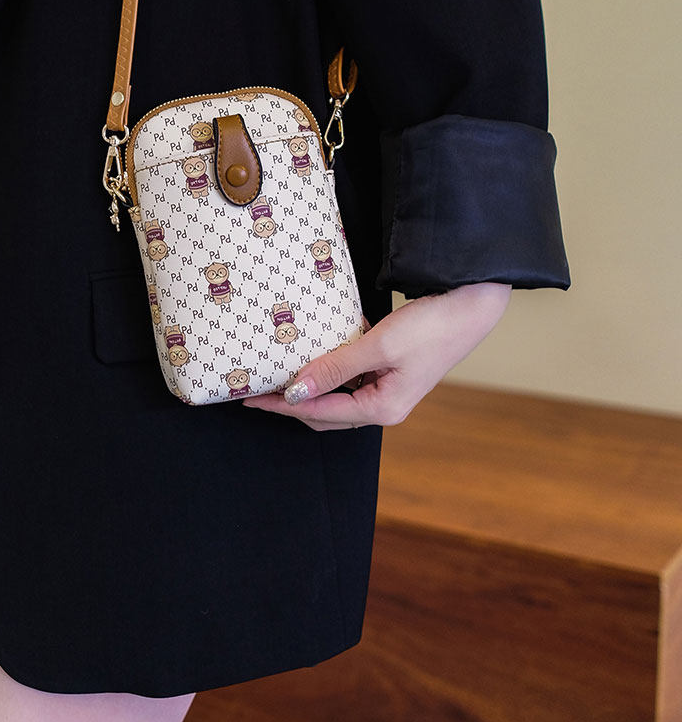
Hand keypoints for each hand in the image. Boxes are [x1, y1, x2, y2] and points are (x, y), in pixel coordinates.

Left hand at [242, 282, 511, 430]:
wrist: (471, 306)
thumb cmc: (431, 326)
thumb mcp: (379, 345)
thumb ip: (336, 366)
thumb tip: (296, 390)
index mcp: (382, 409)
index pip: (318, 412)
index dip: (282, 406)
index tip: (251, 400)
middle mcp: (384, 408)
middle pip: (325, 414)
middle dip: (291, 404)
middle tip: (258, 389)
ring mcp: (389, 393)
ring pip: (337, 400)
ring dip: (309, 390)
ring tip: (280, 377)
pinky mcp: (392, 375)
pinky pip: (351, 382)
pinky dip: (329, 376)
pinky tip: (315, 360)